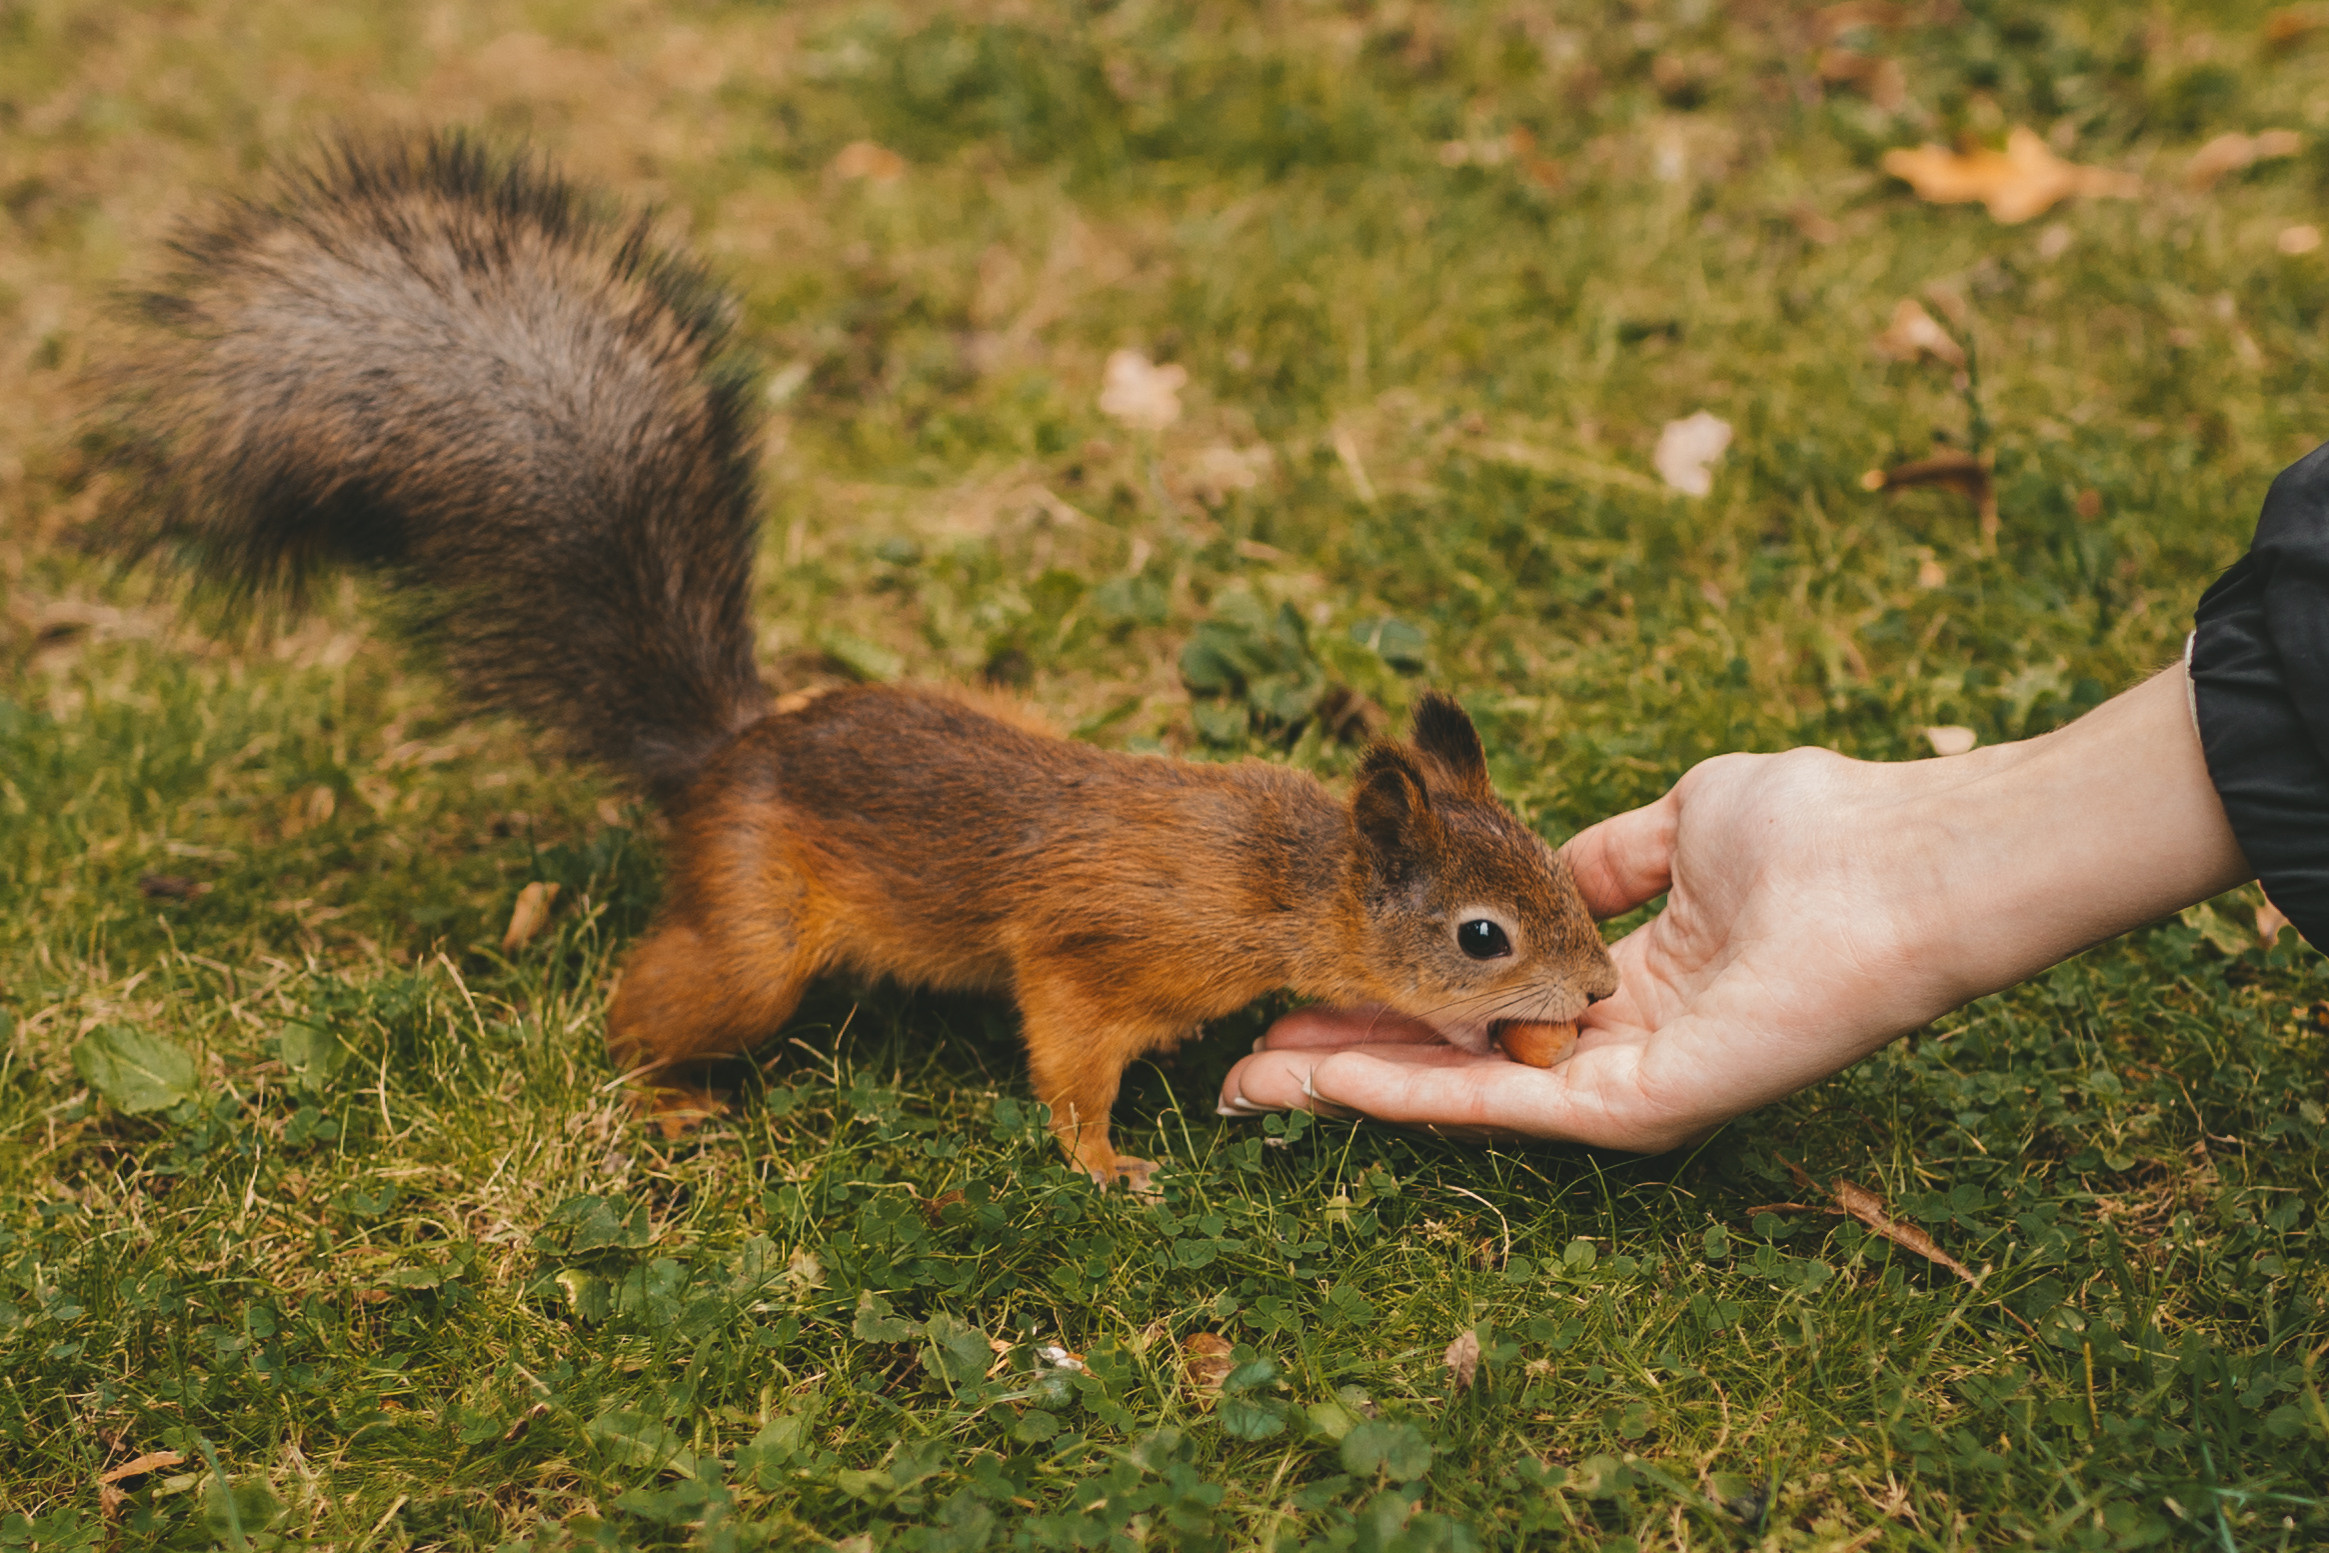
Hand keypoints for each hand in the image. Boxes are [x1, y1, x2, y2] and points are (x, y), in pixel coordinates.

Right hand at [1218, 665, 2249, 1151]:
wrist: (1897, 867)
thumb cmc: (1814, 830)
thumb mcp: (1678, 820)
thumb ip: (1599, 858)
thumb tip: (1534, 863)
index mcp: (1635, 978)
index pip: (1491, 999)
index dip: (1401, 990)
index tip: (1318, 973)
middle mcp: (1620, 1043)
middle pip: (1458, 1059)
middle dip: (1348, 1052)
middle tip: (1251, 1056)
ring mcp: (1626, 1084)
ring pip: (1462, 1092)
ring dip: (1354, 1082)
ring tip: (1256, 1077)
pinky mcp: (1636, 1109)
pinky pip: (1501, 1106)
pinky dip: (1410, 1092)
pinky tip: (1328, 1074)